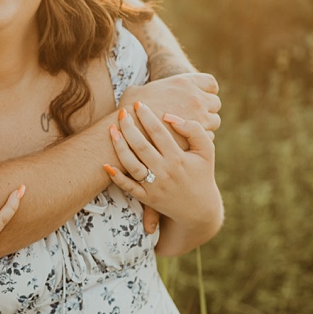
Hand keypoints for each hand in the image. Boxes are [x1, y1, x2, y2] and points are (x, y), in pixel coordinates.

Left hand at [104, 103, 220, 228]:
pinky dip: (116, 177)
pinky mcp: (146, 198)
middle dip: (129, 127)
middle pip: (141, 146)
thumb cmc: (201, 173)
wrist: (199, 209)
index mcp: (178, 158)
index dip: (147, 117)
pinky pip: (128, 187)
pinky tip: (105, 164)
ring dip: (119, 147)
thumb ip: (194, 130)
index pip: (159, 133)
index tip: (138, 104)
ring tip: (111, 129)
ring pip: (131, 164)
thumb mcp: (206, 151)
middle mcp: (164, 172)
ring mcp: (153, 186)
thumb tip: (170, 116)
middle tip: (121, 112)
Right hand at [117, 73, 220, 147]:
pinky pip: (208, 137)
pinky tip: (188, 142)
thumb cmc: (128, 111)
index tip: (200, 97)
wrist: (127, 131)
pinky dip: (201, 139)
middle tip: (195, 116)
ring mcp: (198, 118)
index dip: (206, 91)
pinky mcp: (196, 137)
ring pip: (214, 121)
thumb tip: (140, 92)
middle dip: (207, 109)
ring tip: (191, 130)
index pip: (210, 83)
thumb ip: (147, 89)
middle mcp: (196, 98)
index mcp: (184, 83)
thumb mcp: (136, 91)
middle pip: (215, 103)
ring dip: (206, 125)